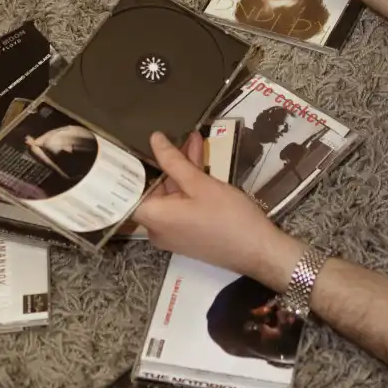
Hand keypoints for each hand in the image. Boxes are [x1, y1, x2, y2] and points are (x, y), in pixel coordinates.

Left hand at [135, 132, 295, 282]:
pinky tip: (201, 162)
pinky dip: (189, 186)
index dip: (130, 170)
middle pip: (154, 190)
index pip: (128, 193)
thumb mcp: (200, 184)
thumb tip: (154, 139)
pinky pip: (181, 205)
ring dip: (182, 170)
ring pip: (171, 195)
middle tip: (175, 136)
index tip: (131, 148)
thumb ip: (174, 161)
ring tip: (194, 141)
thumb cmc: (228, 216)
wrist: (259, 250)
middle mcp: (158, 229)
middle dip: (167, 162)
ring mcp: (173, 233)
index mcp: (155, 219)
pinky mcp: (188, 234)